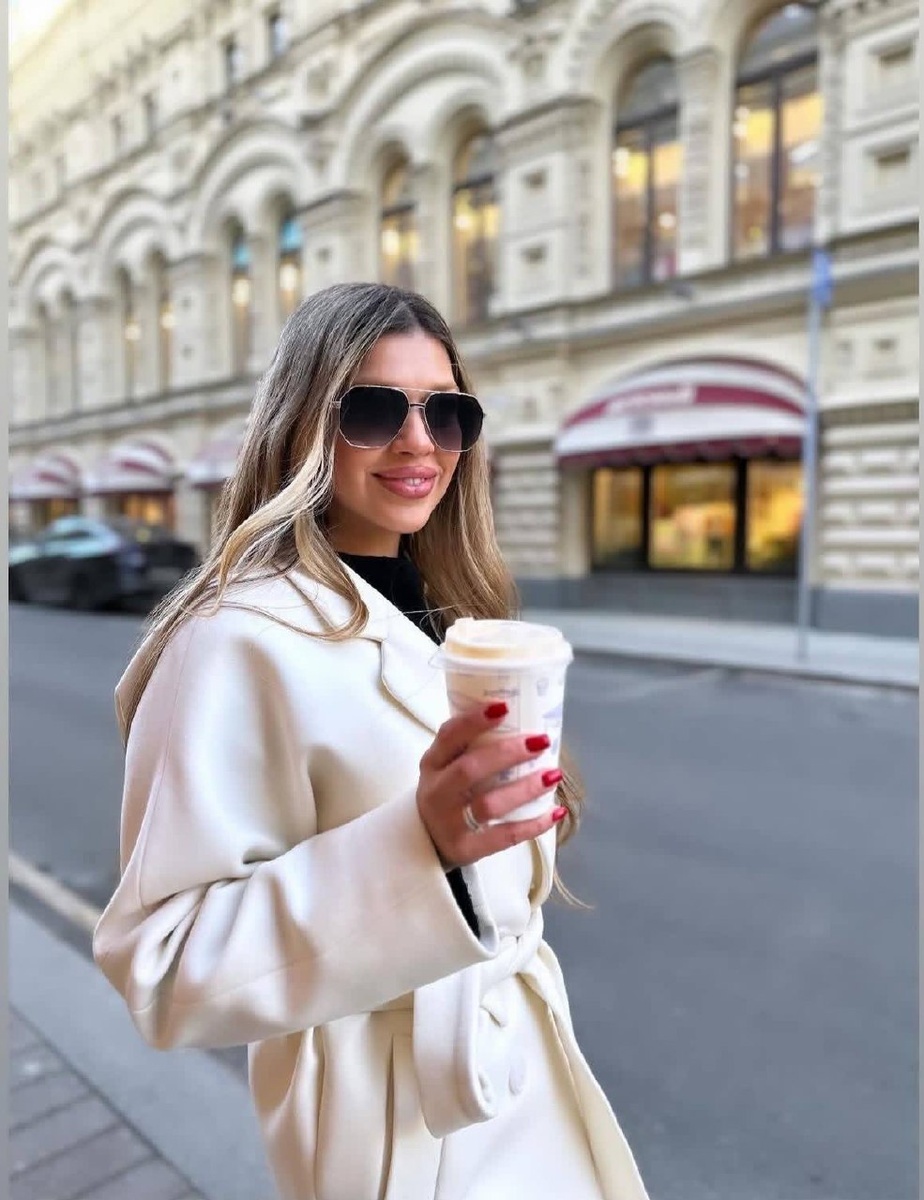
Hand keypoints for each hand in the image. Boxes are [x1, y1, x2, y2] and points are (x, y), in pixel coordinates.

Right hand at [416, 702, 565, 869]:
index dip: (474, 721)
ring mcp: (449, 823)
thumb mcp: (445, 766)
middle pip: (470, 770)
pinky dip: (533, 824)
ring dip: (525, 789)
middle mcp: (436, 792)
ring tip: (553, 775)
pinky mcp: (465, 850)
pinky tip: (556, 812)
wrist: (426, 842)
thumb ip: (470, 746)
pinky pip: (504, 837)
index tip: (505, 707)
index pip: (448, 736)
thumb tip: (521, 719)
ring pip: (489, 805)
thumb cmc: (447, 792)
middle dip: (508, 753)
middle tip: (540, 741)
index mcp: (432, 763)